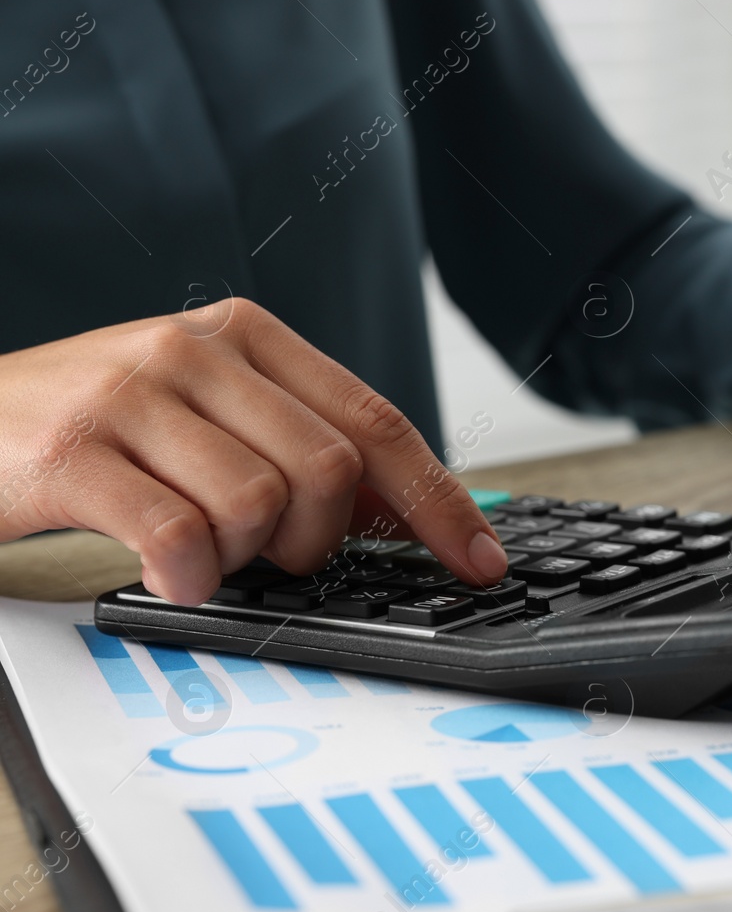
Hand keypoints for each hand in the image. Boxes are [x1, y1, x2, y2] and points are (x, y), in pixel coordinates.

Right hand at [0, 298, 506, 603]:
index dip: (439, 502)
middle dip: (316, 542)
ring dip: (239, 560)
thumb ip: (298, 446)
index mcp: (247, 335)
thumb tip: (408, 516)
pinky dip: (186, 576)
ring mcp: (131, 393)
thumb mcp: (206, 415)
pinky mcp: (72, 449)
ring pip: (259, 507)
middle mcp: (196, 348)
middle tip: (269, 555)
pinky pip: (178, 537)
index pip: (377, 422)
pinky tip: (166, 572)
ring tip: (196, 553)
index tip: (481, 561)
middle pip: (330, 473)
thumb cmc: (94, 429)